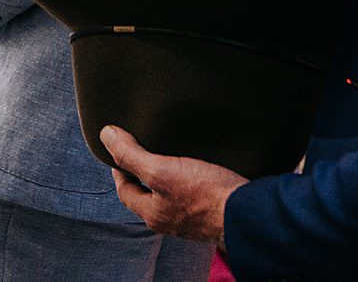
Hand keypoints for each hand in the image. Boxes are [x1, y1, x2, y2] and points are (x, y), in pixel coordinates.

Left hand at [103, 125, 243, 245]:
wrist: (252, 213)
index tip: (119, 151)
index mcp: (153, 214)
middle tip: (141, 154)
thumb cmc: (206, 195)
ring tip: (168, 159)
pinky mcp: (213, 214)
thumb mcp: (161, 170)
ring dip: (164, 181)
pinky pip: (192, 198)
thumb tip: (106, 136)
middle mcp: (170, 221)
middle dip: (141, 176)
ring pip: (169, 198)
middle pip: (146, 196)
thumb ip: (131, 155)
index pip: (125, 191)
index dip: (119, 169)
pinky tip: (197, 172)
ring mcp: (193, 221)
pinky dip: (187, 184)